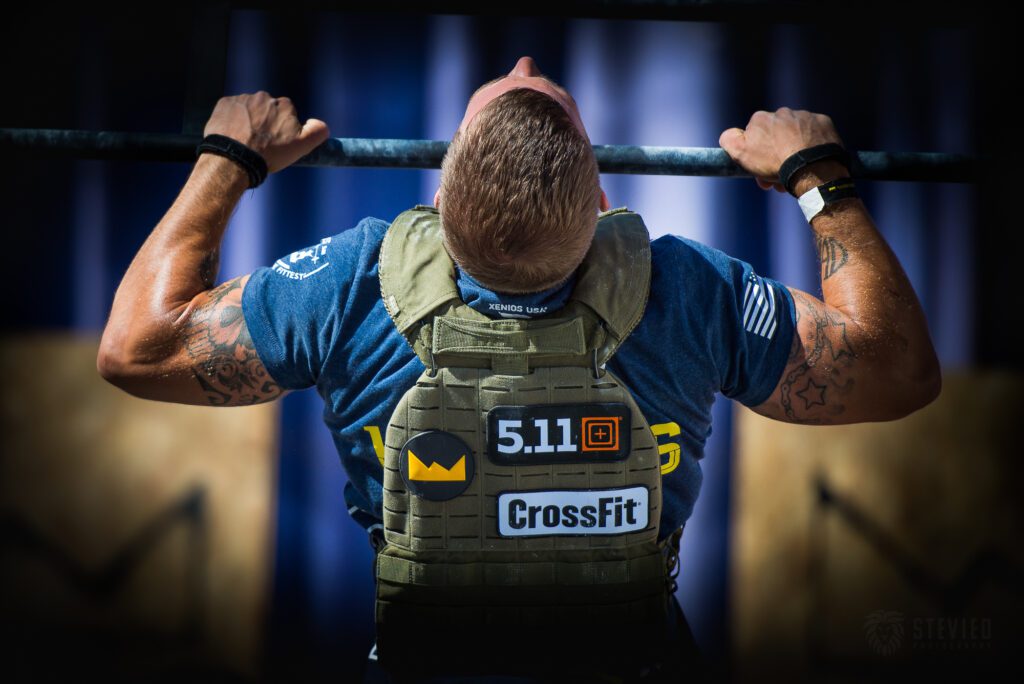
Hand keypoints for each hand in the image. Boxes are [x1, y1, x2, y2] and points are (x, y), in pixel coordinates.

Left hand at [203, 91, 329, 174]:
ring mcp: (243, 99)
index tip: (277, 141)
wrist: (235, 157)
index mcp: (284, 105)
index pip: (287, 113)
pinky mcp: (225, 103)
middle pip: (267, 109)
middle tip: (261, 142)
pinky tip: (233, 134)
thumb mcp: (301, 146)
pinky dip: (233, 119)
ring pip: (249, 109)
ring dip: (249, 120)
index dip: (283, 128)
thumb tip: (321, 124)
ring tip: (245, 140)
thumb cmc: (269, 153)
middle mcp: (264, 97)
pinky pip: (232, 109)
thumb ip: (317, 132)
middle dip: (265, 122)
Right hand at [719, 107, 843, 192]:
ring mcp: (805, 116)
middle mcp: (782, 112)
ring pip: (795, 135)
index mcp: (761, 118)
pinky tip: (811, 160)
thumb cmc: (774, 162)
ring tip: (796, 171)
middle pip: (775, 136)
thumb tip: (728, 135)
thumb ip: (729, 140)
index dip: (756, 154)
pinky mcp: (823, 122)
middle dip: (775, 155)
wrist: (811, 166)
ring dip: (793, 151)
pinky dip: (812, 145)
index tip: (760, 171)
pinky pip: (815, 133)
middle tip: (778, 177)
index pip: (754, 135)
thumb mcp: (741, 154)